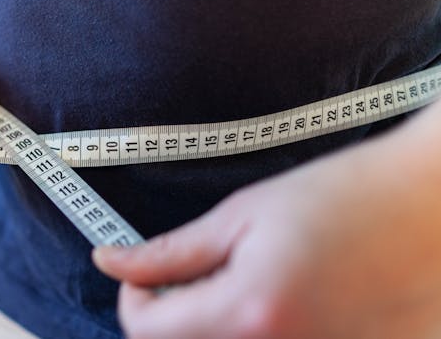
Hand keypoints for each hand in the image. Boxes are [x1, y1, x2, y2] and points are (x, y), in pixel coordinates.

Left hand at [94, 128, 440, 338]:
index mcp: (249, 314)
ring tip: (248, 285)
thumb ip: (170, 253)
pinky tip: (288, 302)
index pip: (147, 333)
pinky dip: (266, 333)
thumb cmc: (343, 196)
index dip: (135, 299)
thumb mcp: (242, 216)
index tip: (144, 276)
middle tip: (197, 278)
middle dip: (175, 318)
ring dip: (219, 328)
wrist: (429, 203)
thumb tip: (111, 263)